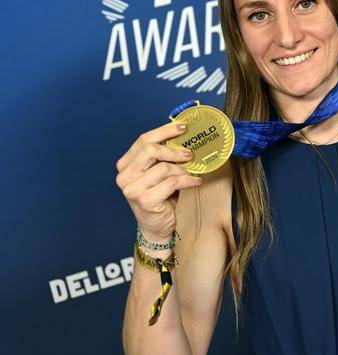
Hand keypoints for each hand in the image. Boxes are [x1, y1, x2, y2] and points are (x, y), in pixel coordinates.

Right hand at [115, 120, 201, 241]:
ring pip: (164, 167)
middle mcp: (124, 176)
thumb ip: (162, 157)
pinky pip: (172, 182)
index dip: (164, 131)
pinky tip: (195, 181)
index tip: (182, 127)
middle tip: (189, 154)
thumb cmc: (160, 197)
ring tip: (190, 174)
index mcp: (125, 165)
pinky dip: (187, 180)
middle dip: (173, 150)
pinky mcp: (144, 200)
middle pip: (149, 150)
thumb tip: (183, 137)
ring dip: (182, 170)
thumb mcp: (158, 174)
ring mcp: (132, 189)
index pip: (143, 140)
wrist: (156, 227)